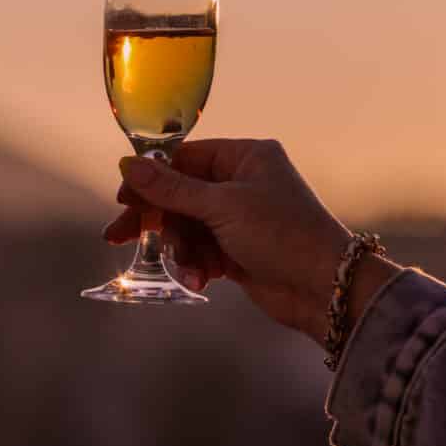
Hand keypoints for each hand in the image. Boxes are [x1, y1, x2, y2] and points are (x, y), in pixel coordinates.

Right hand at [104, 139, 363, 343]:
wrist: (327, 289)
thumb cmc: (282, 234)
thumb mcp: (222, 207)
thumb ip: (172, 188)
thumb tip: (128, 165)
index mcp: (246, 156)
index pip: (185, 158)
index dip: (151, 178)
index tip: (123, 198)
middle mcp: (242, 182)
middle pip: (181, 194)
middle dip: (158, 219)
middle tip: (118, 235)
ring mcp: (241, 217)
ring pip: (188, 226)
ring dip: (182, 249)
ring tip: (189, 269)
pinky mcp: (239, 249)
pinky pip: (202, 250)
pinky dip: (197, 264)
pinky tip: (200, 280)